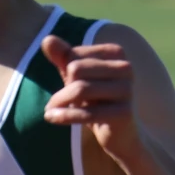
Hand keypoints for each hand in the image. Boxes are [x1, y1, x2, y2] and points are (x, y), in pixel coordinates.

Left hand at [41, 33, 142, 164]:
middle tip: (58, 101)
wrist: (123, 135)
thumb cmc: (98, 101)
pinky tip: (51, 118)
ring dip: (59, 101)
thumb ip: (64, 57)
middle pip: (76, 69)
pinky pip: (87, 113)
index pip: (75, 54)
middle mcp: (125, 68)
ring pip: (80, 89)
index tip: (70, 85)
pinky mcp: (123, 113)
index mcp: (116, 53)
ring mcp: (127, 90)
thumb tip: (47, 39)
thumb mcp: (79, 78)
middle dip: (63, 86)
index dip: (66, 71)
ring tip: (49, 110)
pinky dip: (64, 116)